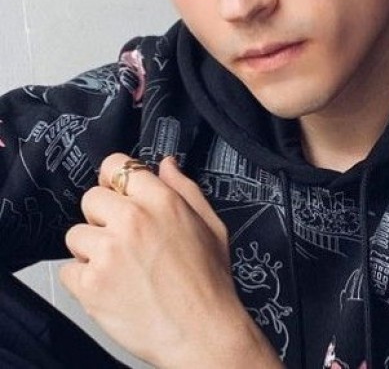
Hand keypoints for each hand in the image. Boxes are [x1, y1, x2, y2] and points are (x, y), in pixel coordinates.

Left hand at [60, 153, 280, 368]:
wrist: (203, 334)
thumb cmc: (209, 283)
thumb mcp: (210, 225)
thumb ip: (185, 189)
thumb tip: (166, 165)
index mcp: (161, 201)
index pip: (116, 165)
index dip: (114, 180)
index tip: (116, 193)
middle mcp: (132, 220)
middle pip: (91, 198)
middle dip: (102, 217)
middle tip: (122, 240)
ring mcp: (108, 252)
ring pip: (76, 235)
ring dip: (91, 250)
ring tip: (118, 269)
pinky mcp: (91, 285)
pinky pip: (68, 270)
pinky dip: (83, 282)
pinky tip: (110, 288)